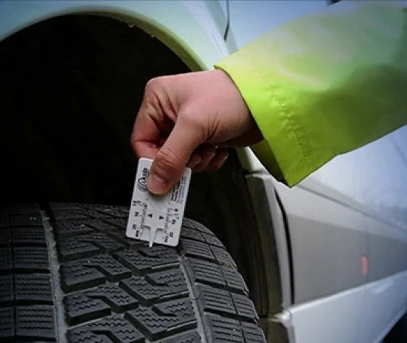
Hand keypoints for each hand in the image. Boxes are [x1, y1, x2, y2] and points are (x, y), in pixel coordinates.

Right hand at [131, 70, 262, 194]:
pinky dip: (208, 161)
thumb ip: (172, 156)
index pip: (141, 140)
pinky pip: (196, 161)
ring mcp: (187, 126)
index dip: (152, 161)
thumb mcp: (195, 125)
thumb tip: (155, 181)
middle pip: (161, 153)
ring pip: (179, 161)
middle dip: (180, 161)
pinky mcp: (203, 137)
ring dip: (197, 161)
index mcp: (158, 99)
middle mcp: (169, 111)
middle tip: (193, 160)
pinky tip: (218, 148)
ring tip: (209, 147)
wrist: (265, 102)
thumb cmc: (231, 97)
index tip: (163, 177)